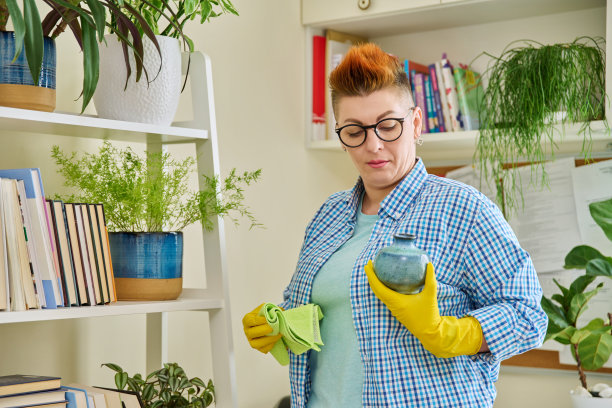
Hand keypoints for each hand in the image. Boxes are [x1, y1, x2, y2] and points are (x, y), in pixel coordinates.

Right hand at [242, 303, 282, 353]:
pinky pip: (263, 349)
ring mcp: (251, 340)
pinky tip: (276, 340)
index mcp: (247, 320)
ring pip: (256, 344)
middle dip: (262, 331)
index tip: (268, 319)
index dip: (258, 321)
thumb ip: (271, 309)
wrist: (270, 323)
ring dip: (267, 340)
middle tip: (272, 328)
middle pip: (251, 333)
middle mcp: (247, 331)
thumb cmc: (267, 315)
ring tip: (278, 334)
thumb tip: (278, 311)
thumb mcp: (267, 309)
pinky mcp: (258, 347)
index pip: (250, 321)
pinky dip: (270, 346)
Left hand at [365, 261, 482, 357]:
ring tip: (375, 271)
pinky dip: (382, 288)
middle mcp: (392, 305)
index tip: (367, 265)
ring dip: (375, 283)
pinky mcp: (397, 311)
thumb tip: (429, 264)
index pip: (378, 287)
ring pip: (379, 294)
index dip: (371, 276)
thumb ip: (430, 279)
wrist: (430, 332)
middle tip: (370, 264)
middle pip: (376, 290)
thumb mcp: (430, 295)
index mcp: (396, 302)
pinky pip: (385, 297)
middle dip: (371, 277)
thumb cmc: (429, 315)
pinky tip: (387, 282)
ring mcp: (393, 309)